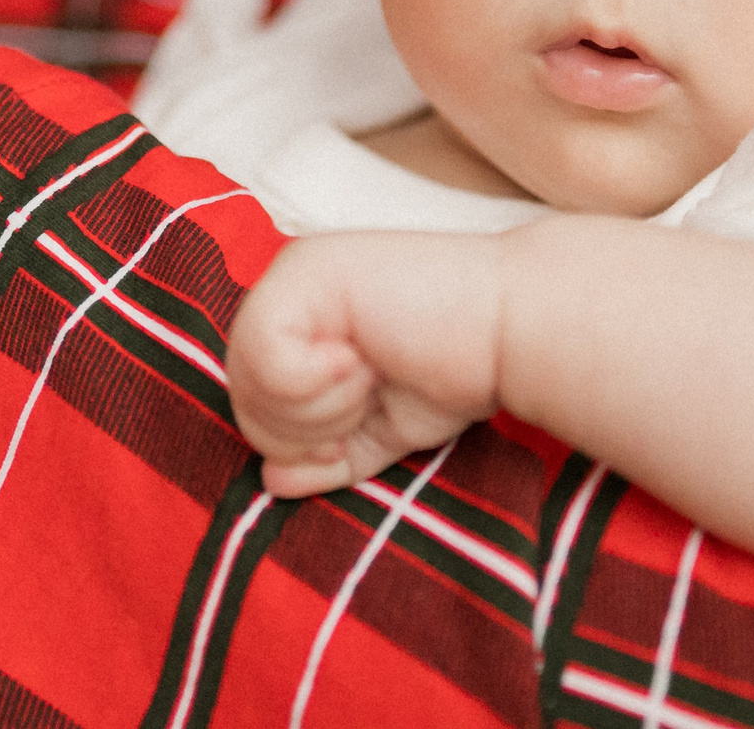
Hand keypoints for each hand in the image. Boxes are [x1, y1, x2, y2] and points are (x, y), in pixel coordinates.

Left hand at [225, 231, 507, 498]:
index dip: (296, 441)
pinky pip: (267, 359)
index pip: (253, 404)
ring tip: (371, 372)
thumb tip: (270, 480)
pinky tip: (362, 357)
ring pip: (248, 384)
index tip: (355, 427)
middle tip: (368, 393)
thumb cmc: (458, 370)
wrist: (511, 329)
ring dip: (320, 405)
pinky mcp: (304, 272)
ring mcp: (291, 276)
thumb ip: (324, 453)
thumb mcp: (377, 427)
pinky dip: (317, 382)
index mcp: (297, 322)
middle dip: (307, 429)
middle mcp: (286, 293)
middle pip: (242, 399)